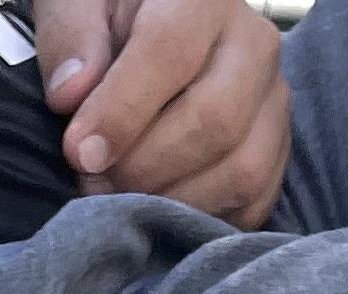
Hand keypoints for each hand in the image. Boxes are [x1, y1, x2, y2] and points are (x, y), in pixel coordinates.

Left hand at [33, 0, 289, 227]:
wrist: (157, 40)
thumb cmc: (111, 22)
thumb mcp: (76, 6)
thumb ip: (70, 37)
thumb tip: (72, 94)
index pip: (170, 54)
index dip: (122, 112)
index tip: (80, 153)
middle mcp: (254, 45)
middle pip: (216, 121)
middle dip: (146, 167)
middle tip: (94, 182)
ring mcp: (274, 102)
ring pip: (242, 170)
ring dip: (173, 201)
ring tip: (122, 199)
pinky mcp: (278, 151)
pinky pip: (253, 204)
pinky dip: (202, 219)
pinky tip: (159, 210)